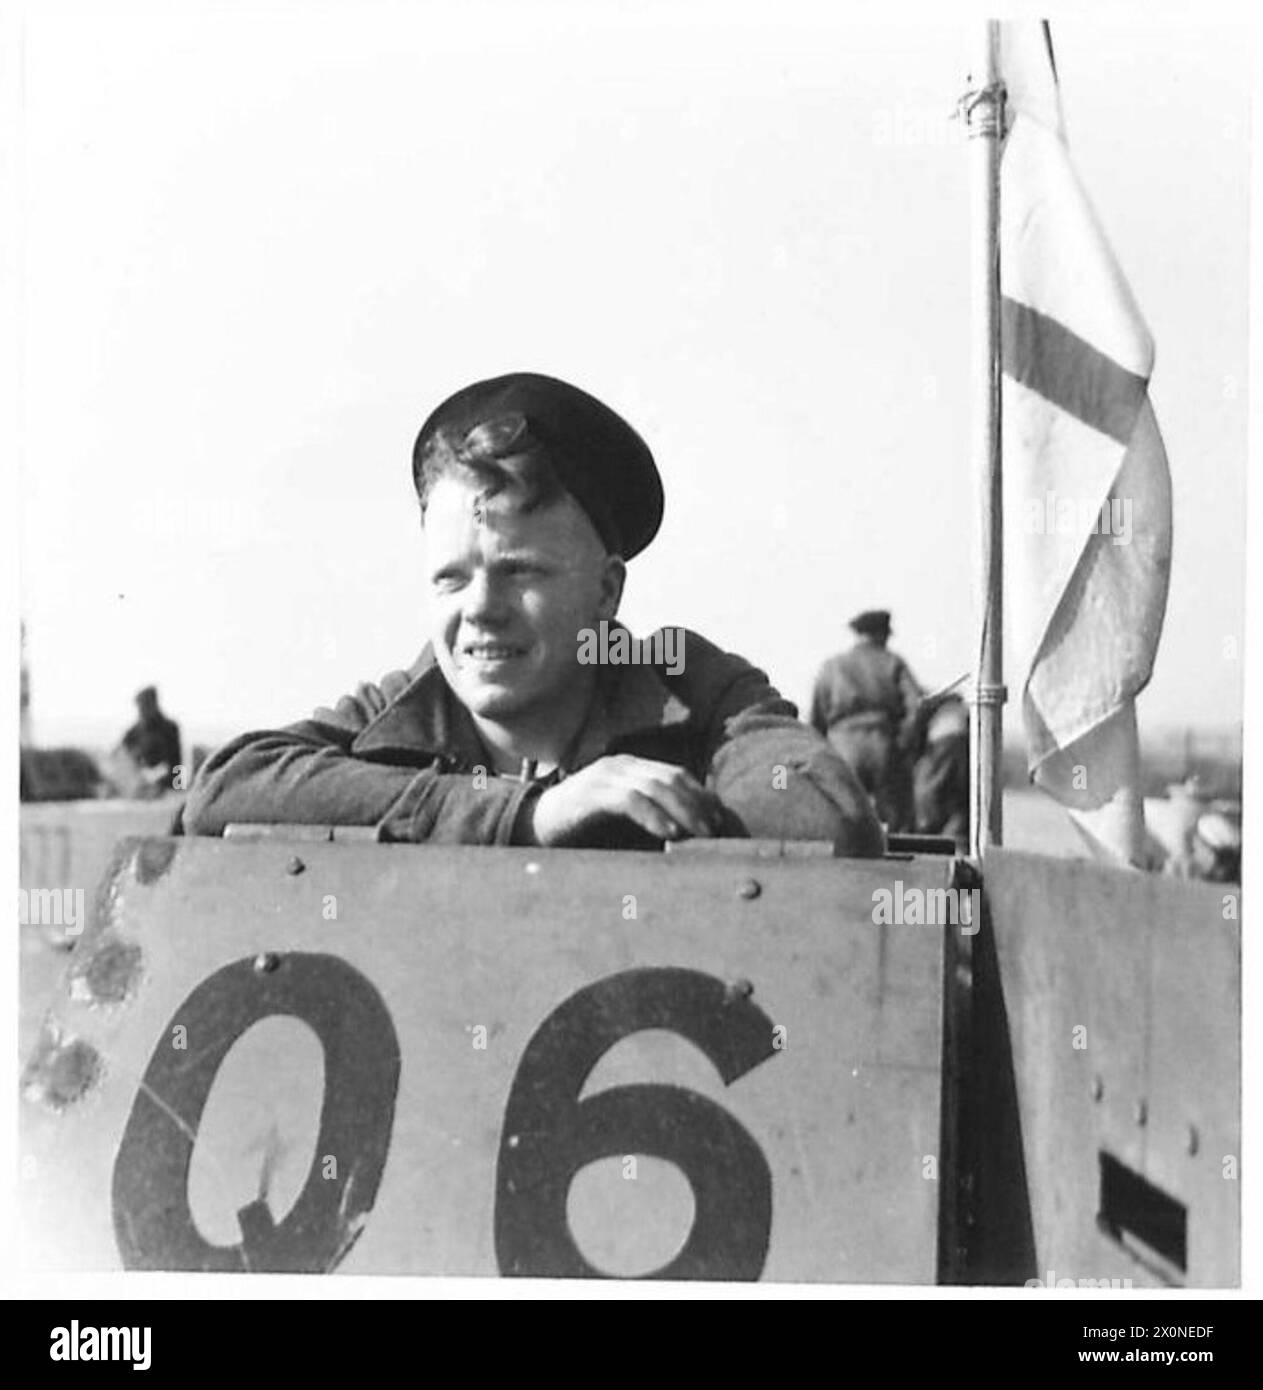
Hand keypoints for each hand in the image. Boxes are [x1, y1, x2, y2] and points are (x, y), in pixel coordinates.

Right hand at [527, 755, 725, 846]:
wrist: (534, 827)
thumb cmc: (583, 829)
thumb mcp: (623, 821)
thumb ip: (651, 820)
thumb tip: (691, 838)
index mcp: (631, 768)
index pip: (676, 773)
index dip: (701, 794)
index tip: (720, 819)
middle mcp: (620, 766)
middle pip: (670, 777)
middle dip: (698, 803)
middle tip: (715, 829)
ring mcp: (604, 776)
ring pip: (655, 786)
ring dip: (683, 810)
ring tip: (700, 833)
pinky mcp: (590, 794)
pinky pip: (630, 800)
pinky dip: (653, 816)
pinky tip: (669, 834)